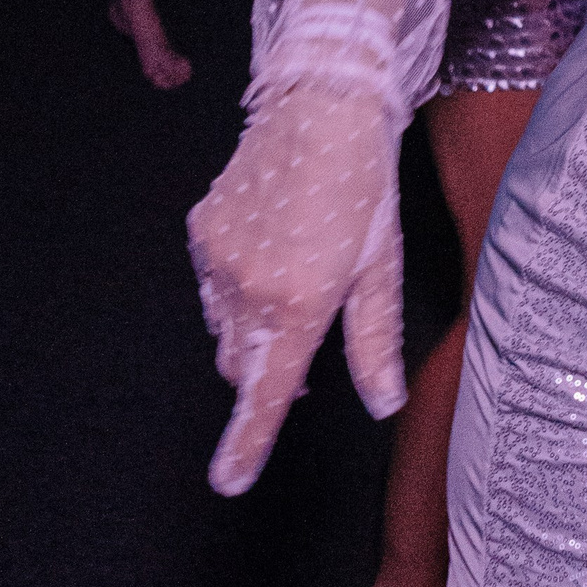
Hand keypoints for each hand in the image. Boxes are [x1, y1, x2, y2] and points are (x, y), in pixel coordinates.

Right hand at [187, 84, 404, 493]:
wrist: (320, 103)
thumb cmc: (363, 180)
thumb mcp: (381, 264)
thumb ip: (376, 341)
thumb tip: (384, 402)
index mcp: (299, 305)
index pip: (266, 394)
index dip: (246, 445)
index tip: (228, 482)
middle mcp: (249, 290)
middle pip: (244, 366)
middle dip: (267, 374)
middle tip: (307, 353)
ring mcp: (217, 260)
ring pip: (226, 328)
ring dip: (253, 331)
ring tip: (298, 286)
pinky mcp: (201, 231)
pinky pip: (213, 285)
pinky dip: (237, 287)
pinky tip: (272, 250)